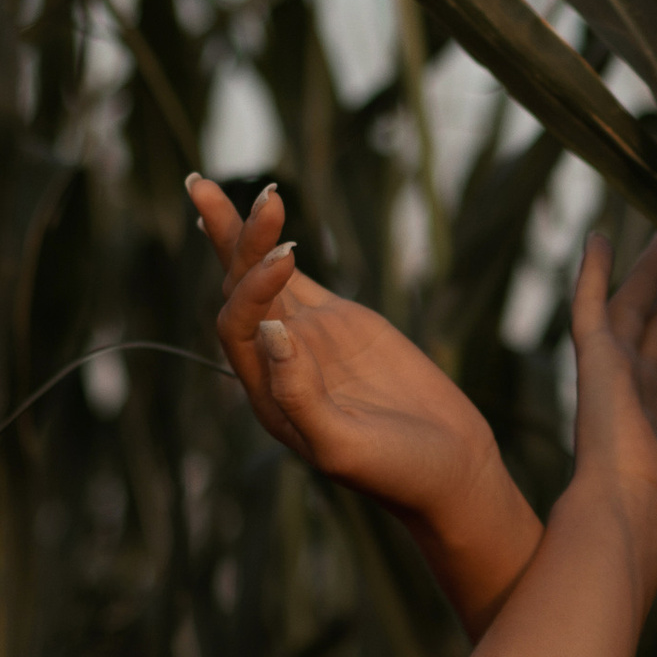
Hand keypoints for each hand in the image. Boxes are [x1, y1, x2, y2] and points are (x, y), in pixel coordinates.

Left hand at [194, 177, 507, 541]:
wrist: (448, 468)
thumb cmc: (398, 471)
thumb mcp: (343, 446)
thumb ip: (300, 395)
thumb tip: (270, 327)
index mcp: (268, 397)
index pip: (242, 327)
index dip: (254, 288)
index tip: (289, 258)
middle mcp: (276, 364)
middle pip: (238, 292)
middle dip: (237, 243)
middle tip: (237, 192)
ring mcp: (306, 339)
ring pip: (259, 277)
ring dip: (240, 234)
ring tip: (209, 184)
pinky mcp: (338, 323)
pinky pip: (292, 278)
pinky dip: (270, 246)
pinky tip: (248, 215)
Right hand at [568, 230, 656, 600]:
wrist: (631, 519)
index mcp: (650, 430)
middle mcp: (627, 399)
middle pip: (650, 335)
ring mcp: (608, 378)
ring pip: (627, 311)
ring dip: (642, 274)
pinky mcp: (595, 362)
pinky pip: (593, 307)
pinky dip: (595, 273)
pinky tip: (599, 238)